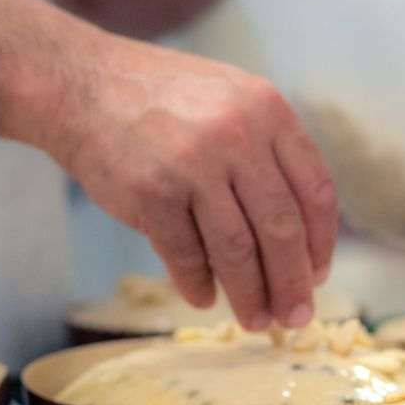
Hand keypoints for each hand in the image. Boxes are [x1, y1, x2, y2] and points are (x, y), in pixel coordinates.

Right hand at [52, 39, 336, 329]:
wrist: (82, 84)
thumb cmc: (163, 99)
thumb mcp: (231, 101)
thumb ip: (268, 152)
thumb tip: (300, 238)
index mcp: (268, 111)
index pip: (315, 190)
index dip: (321, 242)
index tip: (317, 275)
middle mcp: (237, 135)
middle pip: (282, 228)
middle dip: (292, 282)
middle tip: (295, 317)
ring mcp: (193, 165)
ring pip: (238, 249)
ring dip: (250, 295)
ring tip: (256, 320)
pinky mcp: (151, 194)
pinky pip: (186, 254)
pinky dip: (197, 283)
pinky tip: (203, 298)